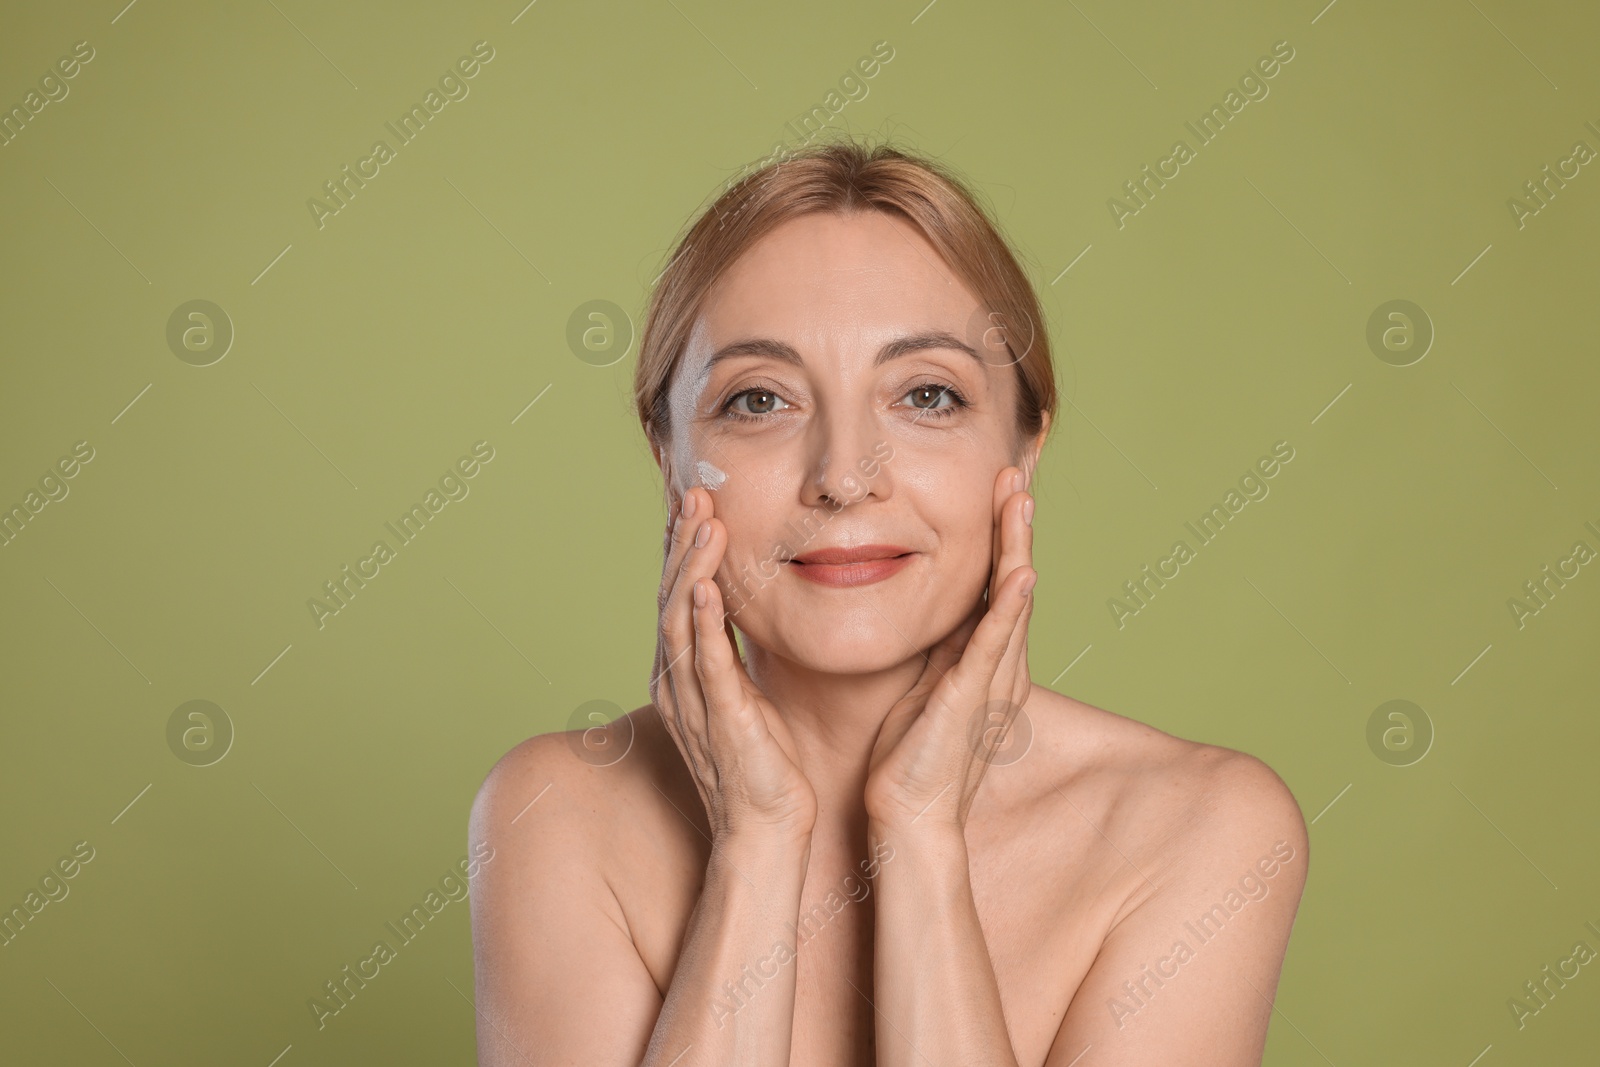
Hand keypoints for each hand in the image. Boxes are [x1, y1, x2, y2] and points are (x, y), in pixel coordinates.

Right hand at [652, 486, 817, 842]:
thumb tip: (740, 611)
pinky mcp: (719, 721)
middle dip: (681, 544)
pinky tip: (705, 586)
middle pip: (670, 597)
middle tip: (695, 493)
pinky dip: (702, 623)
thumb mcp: (745, 695)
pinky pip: (705, 664)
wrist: (767, 829)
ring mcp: (692, 702)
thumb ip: (735, 654)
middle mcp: (677, 683)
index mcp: (683, 674)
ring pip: (680, 620)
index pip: (677, 597)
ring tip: (703, 522)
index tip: (696, 502)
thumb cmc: (764, 764)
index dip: (682, 548)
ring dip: (690, 568)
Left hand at [863, 465, 1036, 832]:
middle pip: (1012, 581)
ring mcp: (989, 683)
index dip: (999, 535)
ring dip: (1017, 548)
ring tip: (1021, 500)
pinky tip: (1020, 574)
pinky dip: (1008, 609)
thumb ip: (933, 650)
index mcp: (982, 660)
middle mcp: (997, 666)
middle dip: (1014, 526)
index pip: (994, 584)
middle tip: (1017, 472)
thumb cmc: (910, 759)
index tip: (997, 488)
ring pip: (1009, 602)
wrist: (910, 819)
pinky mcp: (971, 702)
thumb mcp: (922, 687)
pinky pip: (993, 647)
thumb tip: (925, 610)